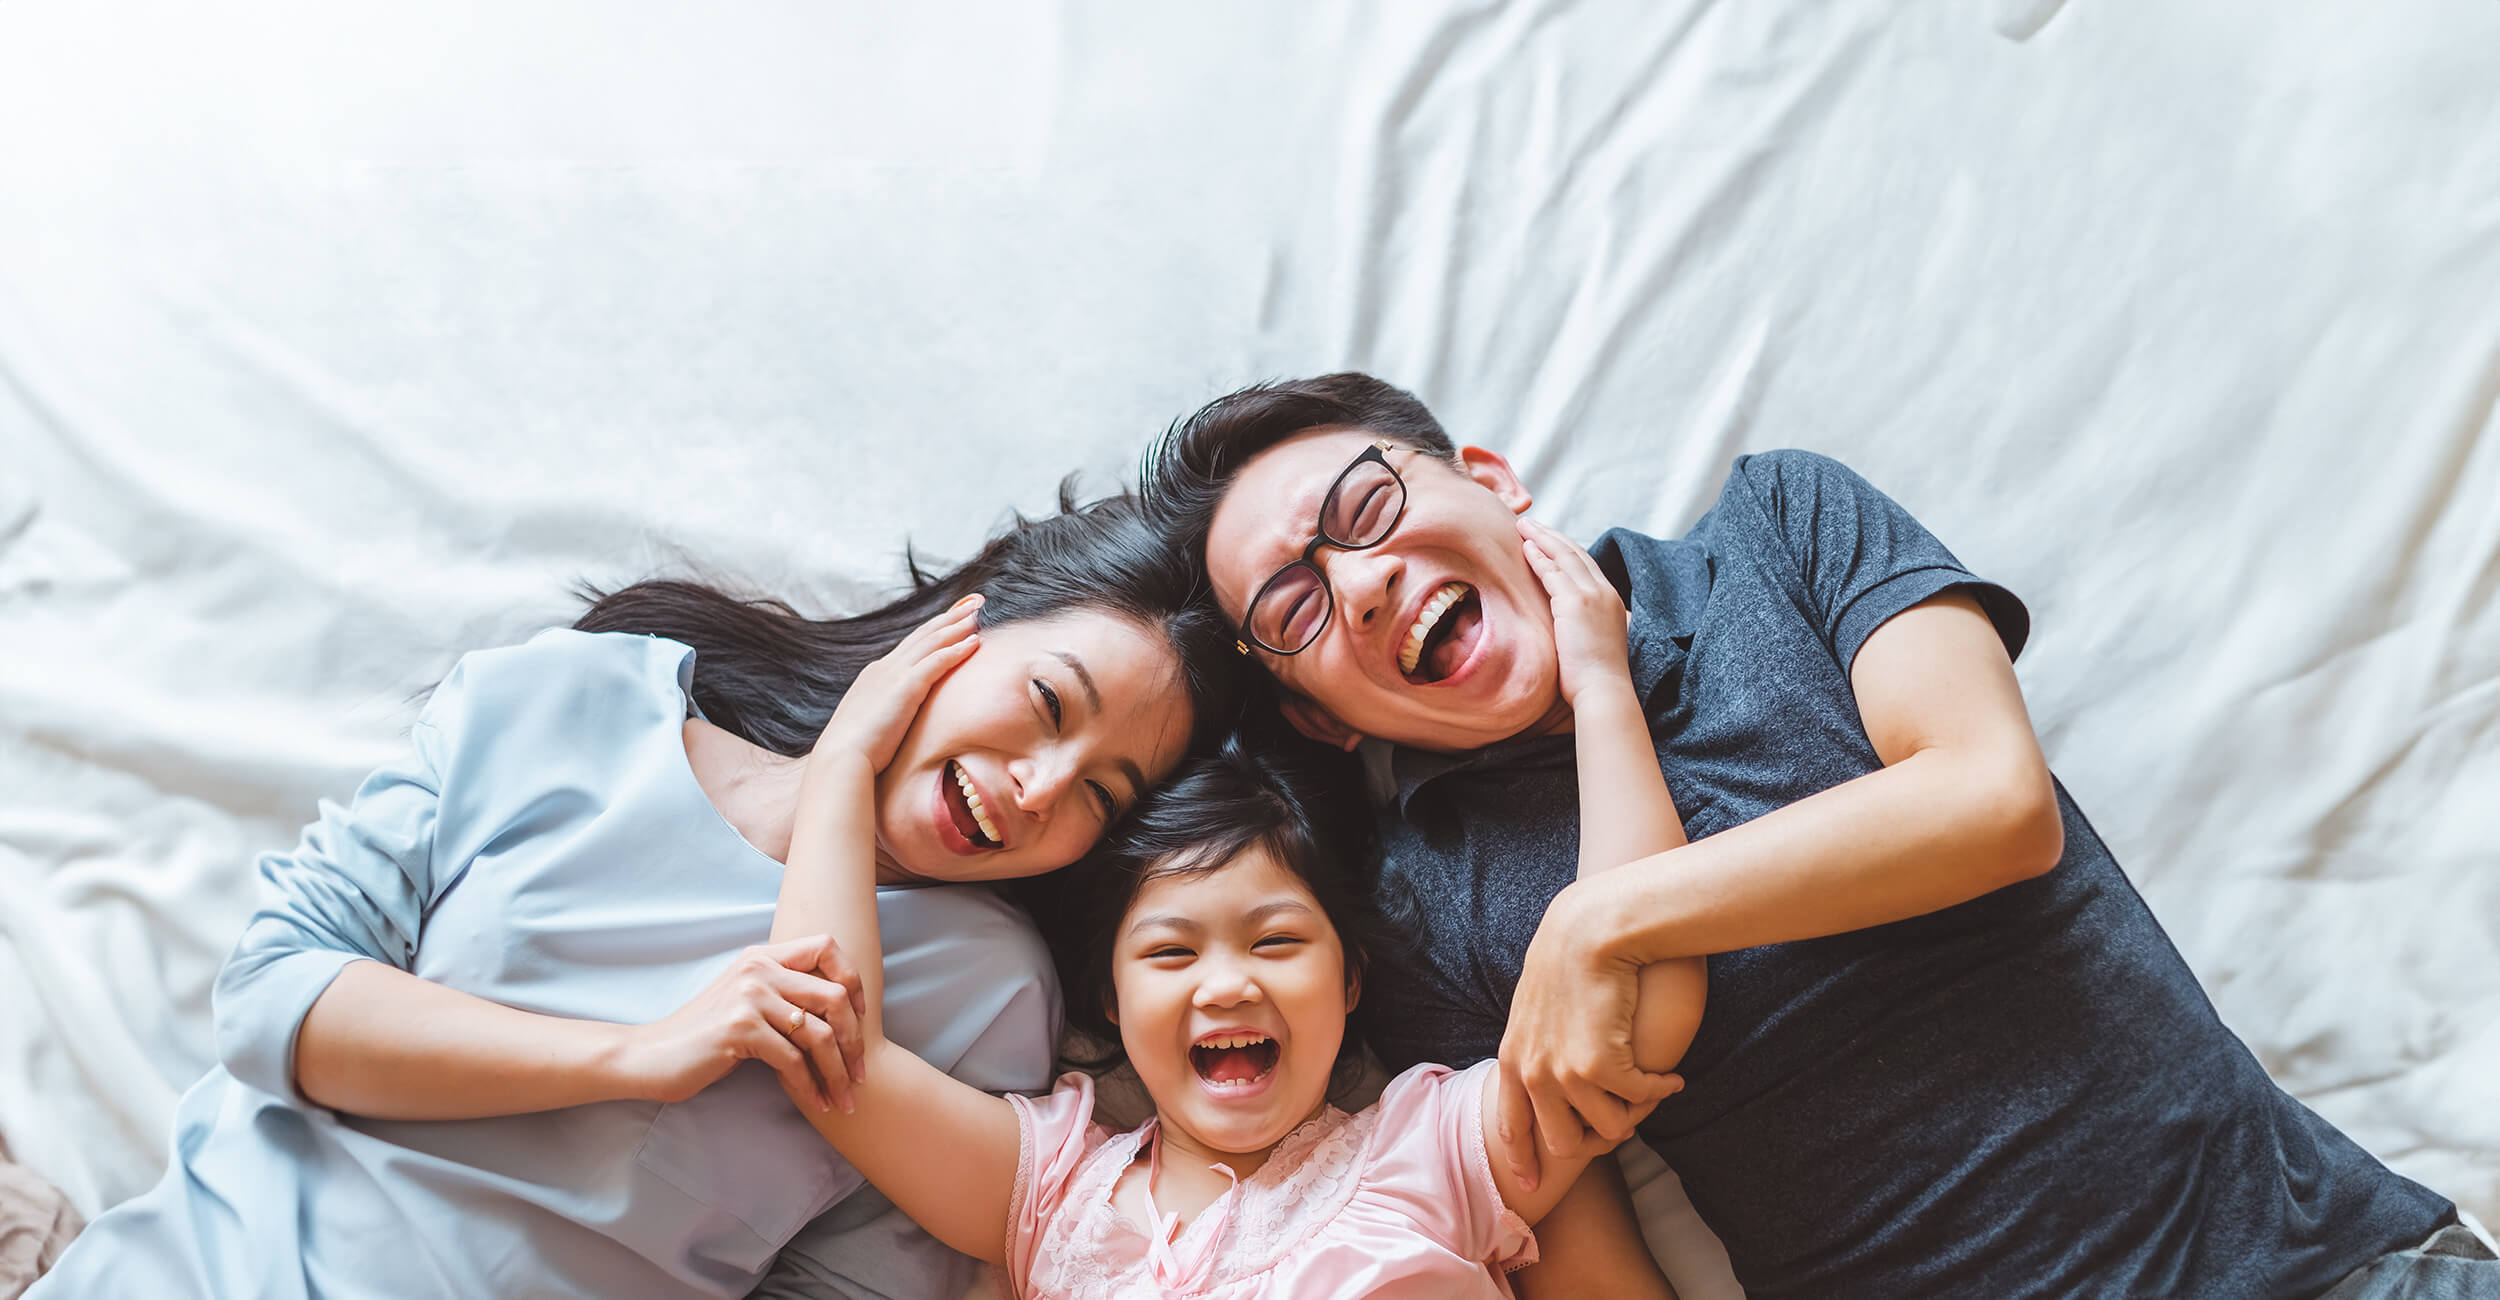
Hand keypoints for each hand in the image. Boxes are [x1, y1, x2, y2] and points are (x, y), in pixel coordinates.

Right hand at [619, 935, 870, 1113]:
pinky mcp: (740, 1029)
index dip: (853, 978)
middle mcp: (759, 968)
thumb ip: (783, 994)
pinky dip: (810, 1086)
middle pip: (835, 995)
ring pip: (819, 1033)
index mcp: (763, 956)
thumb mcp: (746, 1001)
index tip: (862, 1015)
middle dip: (855, 1040)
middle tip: (860, 1074)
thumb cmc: (705, 1036)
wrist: (652, 1056)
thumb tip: (841, 1011)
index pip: (826, 946)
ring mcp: (749, 997)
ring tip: (845, 1099)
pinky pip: (793, 1060)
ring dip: (838, 1072)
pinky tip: (816, 1103)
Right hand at [814, 595, 982, 771]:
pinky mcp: (906, 687)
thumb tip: (896, 719)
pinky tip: (975, 642)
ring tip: (979, 613)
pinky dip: (957, 650)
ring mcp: (894, 675)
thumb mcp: (871, 721)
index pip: (910, 645)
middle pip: (924, 634)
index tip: (953, 616)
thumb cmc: (855, 750)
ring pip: (932, 641)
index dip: (934, 628)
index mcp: (876, 674)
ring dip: (957, 625)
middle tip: (975, 601)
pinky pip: (937, 662)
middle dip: (950, 616)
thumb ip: (885, 712)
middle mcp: (885, 668)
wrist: (840, 758)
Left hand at [1491, 880, 1683, 1189]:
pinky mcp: (1601, 1066)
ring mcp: (1565, 1074)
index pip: (1511, 1127)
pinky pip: (1639, 1100)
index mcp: (1512, 1059)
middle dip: (1597, 1141)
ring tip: (1653, 1091)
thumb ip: (1535, 1042)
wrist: (1590, 929)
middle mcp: (1532, 1074)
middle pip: (1563, 1143)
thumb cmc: (1569, 957)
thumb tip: (1546, 1072)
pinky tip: (1673, 1079)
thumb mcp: (1535, 1005)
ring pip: (1608, 1129)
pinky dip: (1660, 1091)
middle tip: (1625, 1123)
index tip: (1533, 1187)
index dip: (1524, 1160)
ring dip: (1635, 1115)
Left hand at [1518, 518, 1633, 707]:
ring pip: (1564, 556)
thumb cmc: (1595, 677)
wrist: (1603, 690)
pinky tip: (1524, 547)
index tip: (1547, 539)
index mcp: (1611, 600)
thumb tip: (1570, 626)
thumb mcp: (1596, 642)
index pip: (1586, 564)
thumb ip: (1586, 625)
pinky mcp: (1575, 603)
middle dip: (1551, 535)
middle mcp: (1604, 592)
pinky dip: (1538, 557)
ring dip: (1541, 538)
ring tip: (1523, 526)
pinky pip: (1553, 573)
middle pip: (1576, 553)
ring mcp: (1591, 595)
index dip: (1565, 549)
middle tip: (1531, 523)